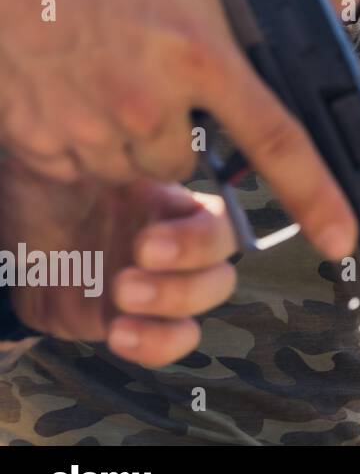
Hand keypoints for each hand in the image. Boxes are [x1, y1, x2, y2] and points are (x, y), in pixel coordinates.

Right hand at [0, 0, 355, 259]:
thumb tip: (280, 2)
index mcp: (203, 54)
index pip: (276, 141)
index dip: (316, 197)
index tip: (340, 237)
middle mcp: (153, 101)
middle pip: (185, 164)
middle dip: (176, 136)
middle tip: (148, 82)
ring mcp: (94, 127)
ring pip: (132, 167)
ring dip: (127, 141)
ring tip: (102, 76)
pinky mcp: (41, 141)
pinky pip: (77, 165)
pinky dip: (78, 141)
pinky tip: (67, 89)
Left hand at [1, 161, 239, 367]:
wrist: (12, 235)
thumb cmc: (47, 185)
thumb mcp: (78, 160)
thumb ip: (109, 153)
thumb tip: (126, 129)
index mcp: (171, 197)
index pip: (221, 213)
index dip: (201, 235)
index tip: (148, 242)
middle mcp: (179, 236)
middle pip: (224, 255)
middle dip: (188, 263)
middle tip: (133, 266)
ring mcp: (165, 279)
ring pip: (209, 293)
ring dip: (174, 301)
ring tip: (122, 297)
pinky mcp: (141, 318)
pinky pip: (173, 338)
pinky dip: (157, 344)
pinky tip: (120, 333)